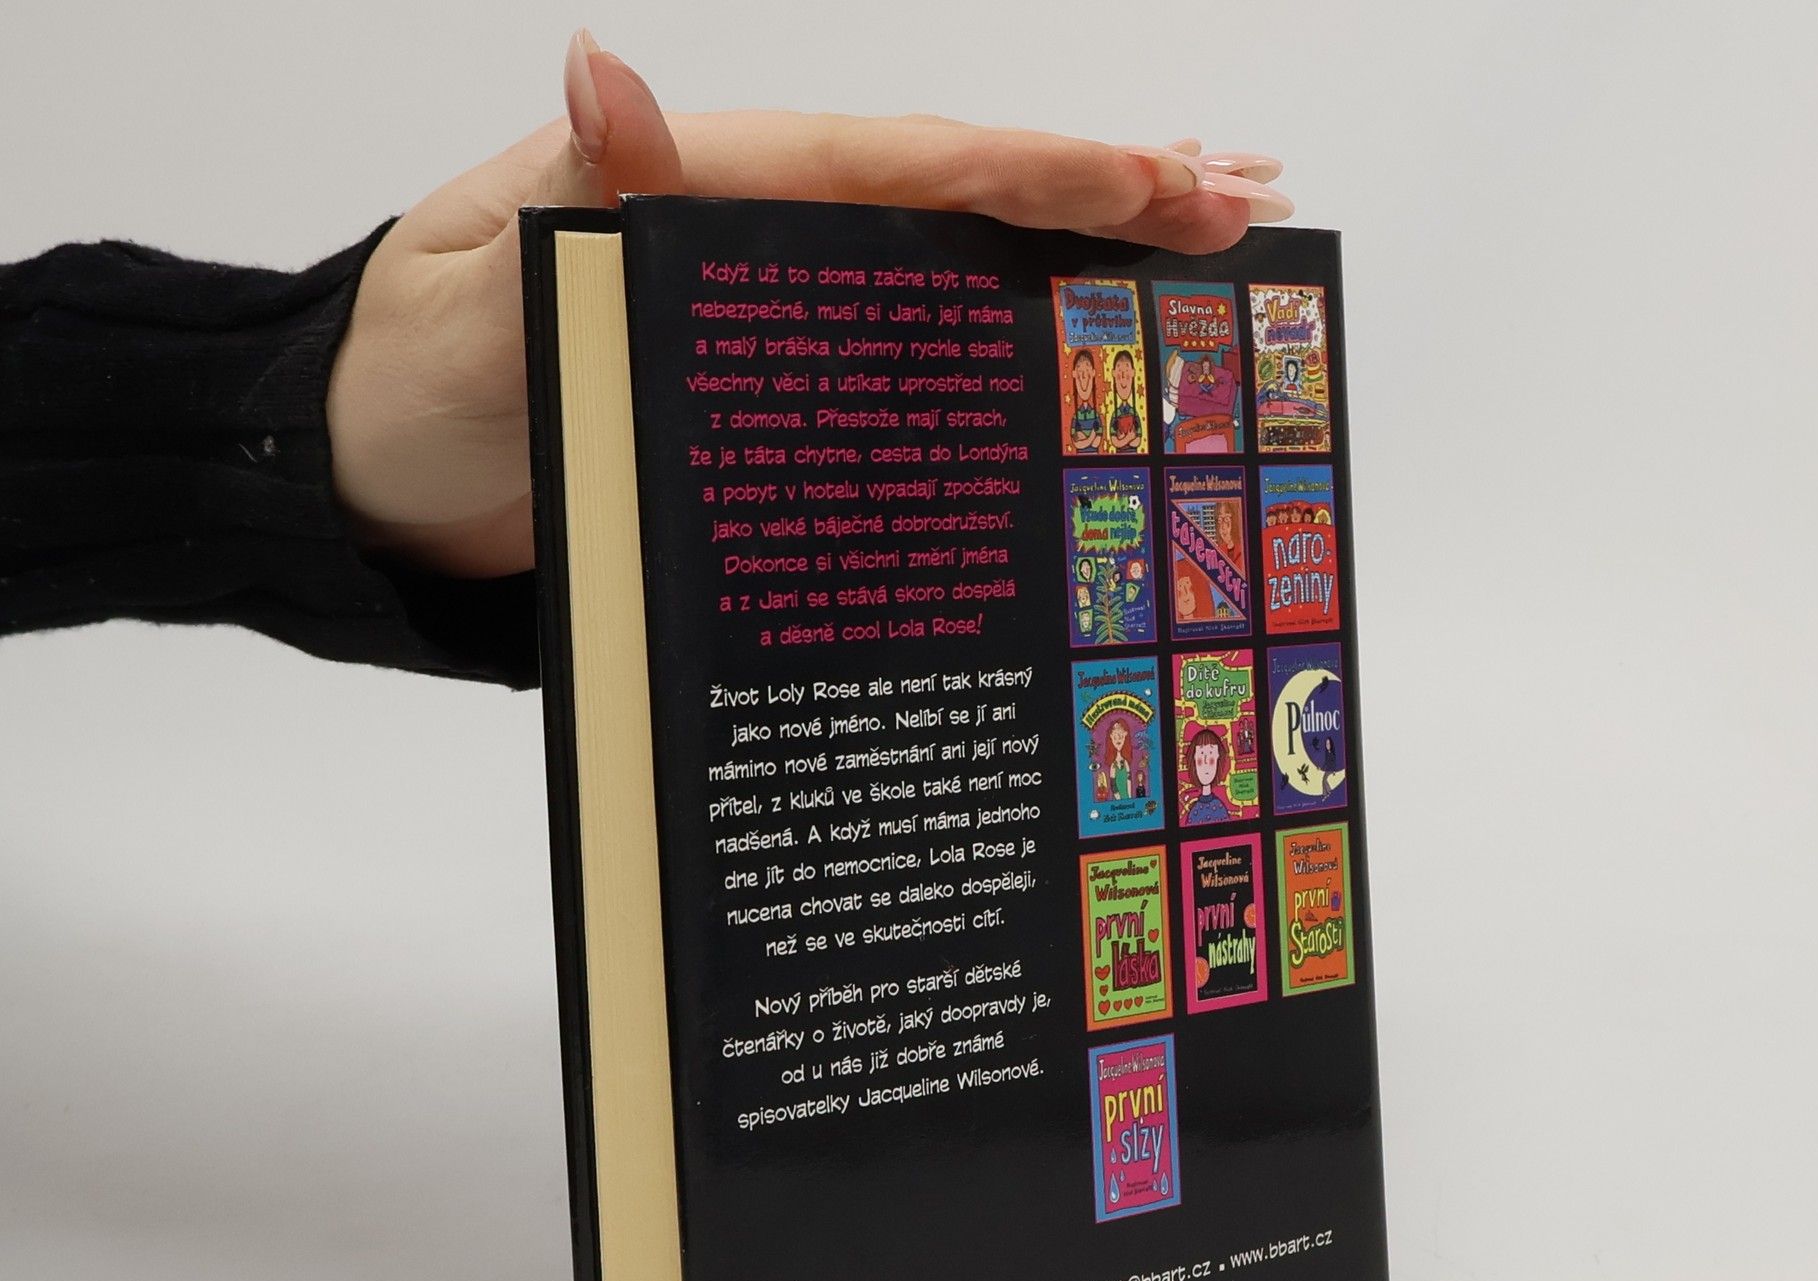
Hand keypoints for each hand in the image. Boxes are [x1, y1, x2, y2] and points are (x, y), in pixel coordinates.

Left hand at [326, 31, 1290, 578]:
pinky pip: (908, 339)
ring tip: (1205, 245)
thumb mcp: (472, 296)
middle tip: (1244, 203)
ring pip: (951, 257)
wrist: (376, 474)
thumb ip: (565, 206)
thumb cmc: (412, 388)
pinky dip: (1000, 328)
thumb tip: (607, 72)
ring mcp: (773, 304)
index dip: (1036, 170)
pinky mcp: (773, 382)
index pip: (901, 163)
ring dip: (1080, 250)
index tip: (1159, 179)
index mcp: (705, 188)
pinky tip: (1070, 342)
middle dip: (1104, 193)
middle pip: (958, 193)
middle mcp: (757, 229)